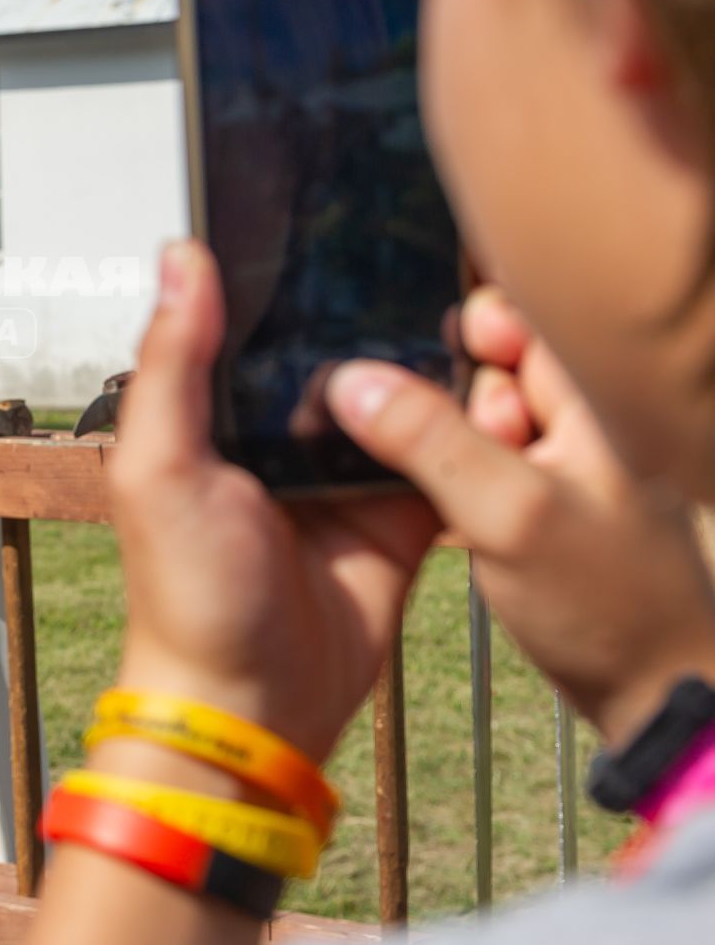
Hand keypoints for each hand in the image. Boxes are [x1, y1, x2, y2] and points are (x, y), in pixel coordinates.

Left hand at [106, 241, 439, 759]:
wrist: (253, 704)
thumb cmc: (186, 593)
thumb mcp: (158, 467)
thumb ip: (170, 364)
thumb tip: (181, 255)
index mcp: (216, 412)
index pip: (255, 322)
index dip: (286, 275)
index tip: (330, 210)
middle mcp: (281, 432)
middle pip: (338, 349)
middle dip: (372, 315)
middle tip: (420, 259)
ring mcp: (346, 470)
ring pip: (400, 392)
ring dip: (427, 364)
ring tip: (466, 312)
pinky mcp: (403, 512)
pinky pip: (445, 455)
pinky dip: (466, 430)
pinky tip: (491, 389)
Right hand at [332, 287, 714, 745]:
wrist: (653, 695)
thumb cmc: (604, 603)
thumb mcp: (506, 514)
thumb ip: (428, 439)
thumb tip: (347, 376)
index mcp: (600, 395)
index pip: (529, 307)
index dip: (475, 321)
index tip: (440, 357)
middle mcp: (586, 414)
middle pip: (494, 356)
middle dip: (455, 387)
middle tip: (470, 446)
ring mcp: (563, 458)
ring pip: (477, 410)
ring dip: (449, 437)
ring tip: (466, 493)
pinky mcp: (539, 498)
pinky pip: (479, 457)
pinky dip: (453, 470)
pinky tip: (446, 507)